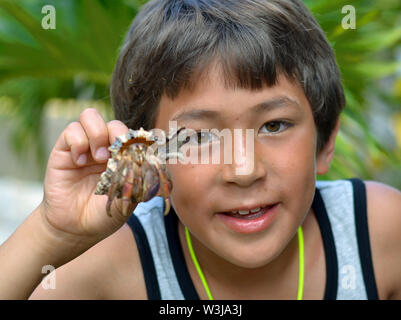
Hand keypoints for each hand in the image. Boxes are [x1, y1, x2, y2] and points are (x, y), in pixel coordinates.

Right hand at [40, 108, 135, 241]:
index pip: (132, 135)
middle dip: (117, 134)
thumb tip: (148, 159)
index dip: (135, 139)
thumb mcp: (128, 198)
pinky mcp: (64, 150)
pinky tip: (79, 162)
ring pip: (90, 116)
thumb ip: (138, 178)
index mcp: (123, 157)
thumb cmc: (105, 213)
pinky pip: (71, 129)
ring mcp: (85, 147)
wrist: (77, 228)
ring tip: (99, 157)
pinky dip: (78, 142)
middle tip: (114, 155)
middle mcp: (105, 148)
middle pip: (113, 122)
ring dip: (97, 134)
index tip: (136, 153)